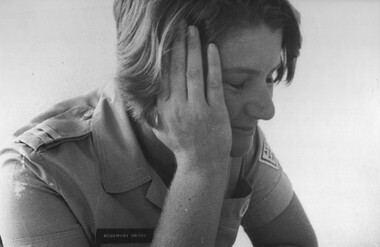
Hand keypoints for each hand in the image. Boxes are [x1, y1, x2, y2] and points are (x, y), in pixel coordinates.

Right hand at [152, 21, 231, 170]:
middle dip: (177, 44)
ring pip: (193, 72)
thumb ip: (153, 109)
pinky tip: (212, 48)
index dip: (163, 54)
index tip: (164, 37)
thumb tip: (146, 92)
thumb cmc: (180, 146)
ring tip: (193, 30)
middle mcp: (178, 107)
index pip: (161, 75)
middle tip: (179, 25)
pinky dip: (213, 64)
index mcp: (163, 108)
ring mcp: (198, 109)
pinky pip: (214, 83)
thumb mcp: (159, 129)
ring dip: (193, 48)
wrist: (201, 164)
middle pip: (175, 68)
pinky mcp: (216, 111)